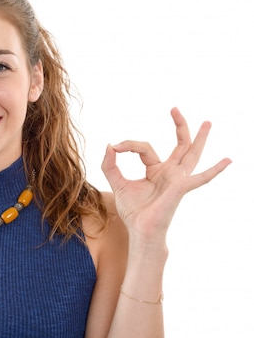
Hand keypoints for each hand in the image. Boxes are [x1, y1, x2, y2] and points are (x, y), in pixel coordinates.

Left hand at [101, 108, 230, 243]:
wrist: (139, 229)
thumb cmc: (132, 210)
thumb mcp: (117, 183)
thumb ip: (110, 165)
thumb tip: (109, 145)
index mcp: (156, 170)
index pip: (144, 148)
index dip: (128, 145)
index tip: (115, 147)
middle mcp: (170, 172)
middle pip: (179, 145)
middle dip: (178, 126)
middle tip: (174, 108)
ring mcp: (177, 179)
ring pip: (191, 154)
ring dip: (199, 138)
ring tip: (207, 122)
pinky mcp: (180, 187)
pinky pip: (201, 178)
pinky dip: (214, 170)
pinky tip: (228, 160)